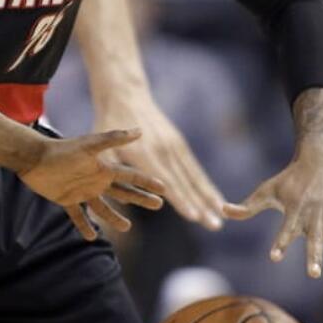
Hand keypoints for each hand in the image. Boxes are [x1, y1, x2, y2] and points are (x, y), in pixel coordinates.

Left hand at [18, 128, 165, 239]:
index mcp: (104, 169)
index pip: (131, 177)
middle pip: (123, 192)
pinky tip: (91, 236)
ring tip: (127, 228)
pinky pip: (78, 216)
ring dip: (114, 218)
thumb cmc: (62, 150)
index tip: (165, 189)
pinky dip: (84, 226)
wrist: (33, 157)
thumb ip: (113, 139)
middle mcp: (96, 181)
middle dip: (140, 199)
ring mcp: (82, 191)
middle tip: (159, 205)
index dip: (148, 182)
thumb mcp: (90, 145)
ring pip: (103, 208)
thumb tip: (140, 131)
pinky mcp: (66, 199)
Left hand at [95, 95, 226, 229]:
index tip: (194, 217)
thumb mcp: (101, 147)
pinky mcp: (179, 145)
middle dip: (201, 206)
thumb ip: (109, 173)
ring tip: (221, 219)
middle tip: (215, 227)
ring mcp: (175, 147)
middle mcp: (165, 151)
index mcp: (145, 154)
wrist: (126, 95)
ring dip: (209, 199)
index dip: (180, 201)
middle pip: (186, 184)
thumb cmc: (108, 124)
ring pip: (195, 178)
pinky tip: (217, 201)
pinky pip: (195, 170)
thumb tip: (119, 201)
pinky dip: (207, 186)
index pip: (166, 183)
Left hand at [223, 142, 322, 283]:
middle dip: (315, 256)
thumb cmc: (290, 179)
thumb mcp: (267, 190)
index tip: (274, 257)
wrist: (322, 162)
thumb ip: (247, 207)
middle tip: (313, 274)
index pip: (286, 229)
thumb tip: (221, 211)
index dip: (281, 243)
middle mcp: (316, 216)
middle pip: (315, 239)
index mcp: (296, 210)